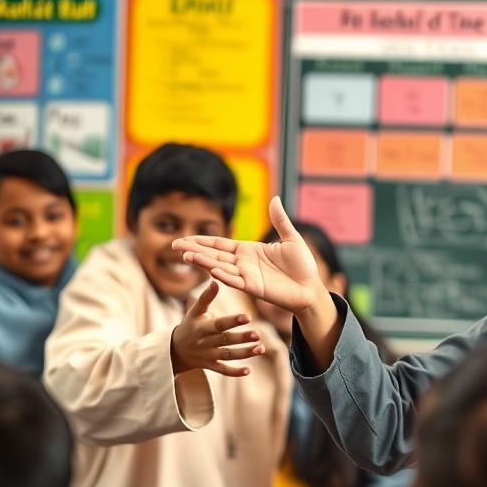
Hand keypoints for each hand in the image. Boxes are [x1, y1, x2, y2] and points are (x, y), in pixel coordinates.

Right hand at [170, 281, 264, 377]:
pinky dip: (234, 372)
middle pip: (225, 340)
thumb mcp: (195, 311)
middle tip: (258, 334)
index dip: (233, 321)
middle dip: (241, 338)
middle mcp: (205, 342)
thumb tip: (216, 280)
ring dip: (244, 353)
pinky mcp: (210, 366)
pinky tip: (248, 371)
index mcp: (202, 327)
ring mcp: (208, 355)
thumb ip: (206, 297)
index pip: (219, 324)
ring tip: (261, 349)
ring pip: (227, 355)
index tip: (248, 316)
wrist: (174, 350)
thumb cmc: (190, 325)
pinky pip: (222, 370)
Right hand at [172, 196, 321, 313]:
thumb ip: (279, 220)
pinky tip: (212, 270)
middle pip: (214, 255)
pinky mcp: (255, 288)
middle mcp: (243, 264)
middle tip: (174, 245)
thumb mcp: (291, 238)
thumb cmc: (303, 266)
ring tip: (186, 256)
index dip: (201, 242)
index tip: (182, 240)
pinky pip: (236, 281)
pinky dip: (224, 276)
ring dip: (203, 262)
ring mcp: (247, 276)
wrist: (312, 288)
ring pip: (220, 267)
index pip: (219, 245)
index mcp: (248, 251)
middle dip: (194, 250)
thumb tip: (275, 198)